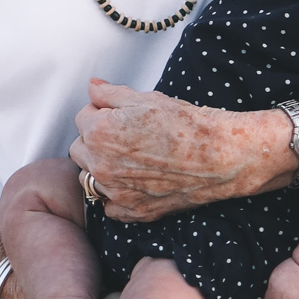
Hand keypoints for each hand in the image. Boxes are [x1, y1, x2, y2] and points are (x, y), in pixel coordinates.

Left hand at [71, 82, 292, 219]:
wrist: (219, 157)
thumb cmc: (187, 125)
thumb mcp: (146, 99)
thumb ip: (111, 93)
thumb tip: (93, 87)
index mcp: (99, 132)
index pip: (82, 117)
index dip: (102, 112)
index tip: (121, 115)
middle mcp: (101, 165)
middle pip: (79, 149)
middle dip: (95, 140)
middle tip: (125, 136)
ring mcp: (115, 192)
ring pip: (90, 179)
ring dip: (102, 168)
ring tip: (131, 159)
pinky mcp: (131, 211)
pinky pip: (109, 205)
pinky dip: (117, 195)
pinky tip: (137, 182)